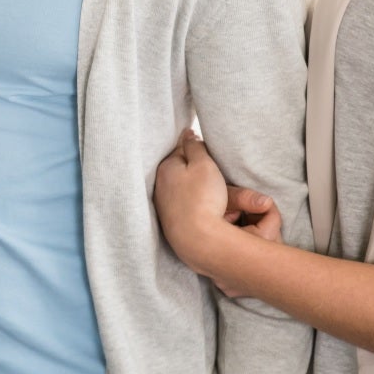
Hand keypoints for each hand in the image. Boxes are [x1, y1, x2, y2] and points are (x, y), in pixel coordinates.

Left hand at [155, 130, 281, 256]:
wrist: (197, 239)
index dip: (195, 146)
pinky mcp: (171, 222)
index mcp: (167, 167)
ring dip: (195, 186)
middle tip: (212, 169)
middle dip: (194, 167)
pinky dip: (194, 203)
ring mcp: (164, 205)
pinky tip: (205, 207)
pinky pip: (185, 205)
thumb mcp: (204, 164)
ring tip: (213, 189)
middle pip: (181, 170)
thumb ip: (195, 147)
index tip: (204, 144)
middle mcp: (161, 185)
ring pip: (183, 189)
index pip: (181, 149)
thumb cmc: (203, 198)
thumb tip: (187, 134)